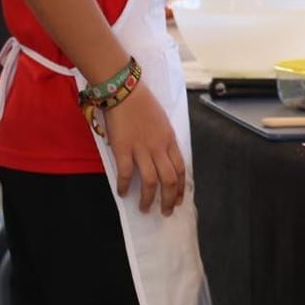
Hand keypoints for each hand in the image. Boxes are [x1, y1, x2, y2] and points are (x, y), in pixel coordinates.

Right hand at [105, 85, 185, 215]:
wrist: (126, 91)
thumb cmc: (144, 104)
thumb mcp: (163, 123)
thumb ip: (164, 141)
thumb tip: (163, 158)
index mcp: (170, 140)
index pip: (180, 169)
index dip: (181, 187)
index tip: (179, 200)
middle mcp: (159, 147)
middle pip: (169, 179)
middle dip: (169, 199)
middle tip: (165, 212)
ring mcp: (141, 149)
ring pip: (150, 181)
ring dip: (148, 199)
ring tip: (144, 209)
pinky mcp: (123, 149)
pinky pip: (125, 173)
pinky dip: (124, 186)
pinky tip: (122, 193)